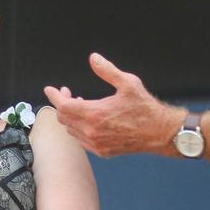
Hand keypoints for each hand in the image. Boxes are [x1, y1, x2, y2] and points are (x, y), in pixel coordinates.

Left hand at [44, 53, 182, 157]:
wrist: (159, 133)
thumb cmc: (145, 108)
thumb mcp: (128, 83)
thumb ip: (107, 70)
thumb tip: (93, 58)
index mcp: (95, 113)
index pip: (63, 106)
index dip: (54, 96)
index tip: (49, 89)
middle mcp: (92, 131)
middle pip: (63, 118)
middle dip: (62, 104)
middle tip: (68, 93)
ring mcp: (96, 144)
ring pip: (71, 130)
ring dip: (70, 117)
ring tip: (80, 105)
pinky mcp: (102, 152)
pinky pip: (81, 140)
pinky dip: (78, 129)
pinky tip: (88, 121)